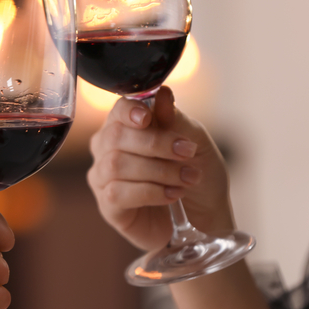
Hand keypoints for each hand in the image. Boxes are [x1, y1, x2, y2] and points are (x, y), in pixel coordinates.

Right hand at [87, 86, 235, 251]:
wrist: (204, 215)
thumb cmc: (196, 172)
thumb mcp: (195, 141)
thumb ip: (175, 119)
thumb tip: (162, 93)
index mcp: (126, 126)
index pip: (117, 110)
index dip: (129, 111)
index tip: (148, 117)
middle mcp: (107, 149)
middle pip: (115, 136)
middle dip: (155, 143)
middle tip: (187, 152)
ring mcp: (104, 178)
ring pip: (116, 165)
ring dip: (158, 170)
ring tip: (187, 178)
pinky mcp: (108, 207)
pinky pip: (118, 193)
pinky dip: (151, 192)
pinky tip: (173, 194)